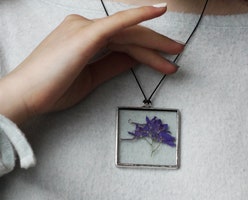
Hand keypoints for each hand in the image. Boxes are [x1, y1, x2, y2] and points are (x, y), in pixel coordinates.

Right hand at [0, 5, 182, 123]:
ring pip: (129, 33)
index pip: (123, 42)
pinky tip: (160, 11)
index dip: (146, 53)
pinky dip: (139, 15)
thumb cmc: (53, 89)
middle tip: (177, 54)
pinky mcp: (86, 34)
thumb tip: (134, 60)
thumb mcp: (91, 78)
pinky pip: (118, 22)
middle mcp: (86, 28)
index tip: (163, 63)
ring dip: (154, 43)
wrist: (27, 96)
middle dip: (156, 46)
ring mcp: (85, 28)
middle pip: (130, 35)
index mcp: (85, 38)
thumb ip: (113, 65)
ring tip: (175, 53)